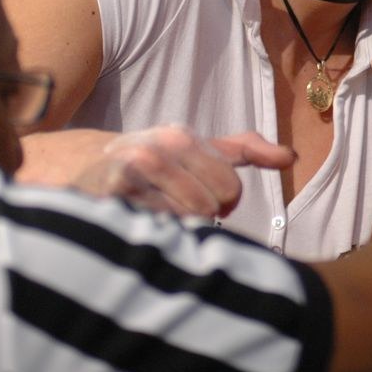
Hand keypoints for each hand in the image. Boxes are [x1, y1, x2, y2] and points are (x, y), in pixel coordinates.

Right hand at [71, 125, 295, 217]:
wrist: (80, 168)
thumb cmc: (150, 163)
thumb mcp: (196, 149)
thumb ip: (245, 150)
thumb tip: (292, 157)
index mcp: (184, 138)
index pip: (229, 189)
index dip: (223, 205)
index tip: (207, 202)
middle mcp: (160, 149)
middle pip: (208, 208)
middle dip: (199, 217)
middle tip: (177, 209)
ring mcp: (133, 170)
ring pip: (182, 220)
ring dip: (174, 228)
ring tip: (156, 215)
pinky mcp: (108, 194)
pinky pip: (152, 228)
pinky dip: (152, 234)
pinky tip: (139, 222)